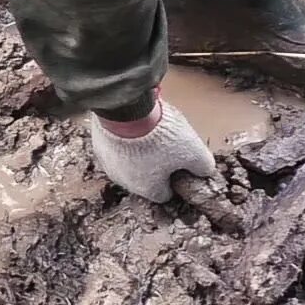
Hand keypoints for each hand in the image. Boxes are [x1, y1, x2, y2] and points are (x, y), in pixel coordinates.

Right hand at [88, 100, 216, 202]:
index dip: (176, 178)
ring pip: (128, 164)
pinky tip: (133, 126)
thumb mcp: (194, 151)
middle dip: (157, 164)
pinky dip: (123, 141)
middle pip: (146, 178)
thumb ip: (203, 166)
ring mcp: (109, 165)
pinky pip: (115, 148)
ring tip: (149, 133)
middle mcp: (125, 183)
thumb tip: (205, 172)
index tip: (180, 163)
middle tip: (167, 145)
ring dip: (138, 153)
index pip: (166, 193)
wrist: (126, 111)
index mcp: (148, 189)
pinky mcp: (99, 146)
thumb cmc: (160, 136)